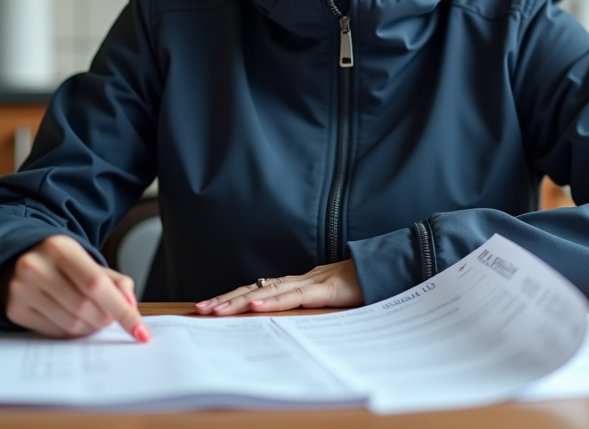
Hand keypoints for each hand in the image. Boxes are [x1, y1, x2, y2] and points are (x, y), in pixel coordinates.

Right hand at [2, 234, 148, 341]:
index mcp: (60, 248)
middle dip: (105, 318)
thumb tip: (131, 306)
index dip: (122, 310)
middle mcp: (36, 266)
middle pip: (85, 307)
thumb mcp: (89, 261)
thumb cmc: (62, 262)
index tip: (140, 331)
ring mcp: (21, 288)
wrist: (21, 257)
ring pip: (71, 324)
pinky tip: (70, 317)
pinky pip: (54, 332)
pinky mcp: (14, 309)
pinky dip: (70, 331)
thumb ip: (116, 282)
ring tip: (91, 316)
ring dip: (90, 327)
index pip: (96, 284)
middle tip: (109, 317)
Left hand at [194, 260, 364, 315]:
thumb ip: (309, 305)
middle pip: (255, 288)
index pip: (259, 289)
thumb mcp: (329, 300)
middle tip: (200, 310)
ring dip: (239, 301)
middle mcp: (299, 279)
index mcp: (298, 283)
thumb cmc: (361, 286)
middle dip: (226, 299)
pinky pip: (294, 295)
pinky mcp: (326, 289)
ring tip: (216, 310)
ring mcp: (311, 282)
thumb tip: (286, 318)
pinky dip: (273, 300)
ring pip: (268, 291)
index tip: (210, 306)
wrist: (388, 270)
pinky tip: (254, 305)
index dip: (233, 297)